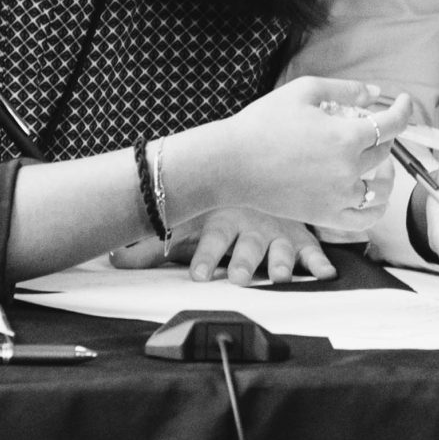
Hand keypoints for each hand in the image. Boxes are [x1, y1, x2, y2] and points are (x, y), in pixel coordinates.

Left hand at [108, 207, 334, 283]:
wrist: (257, 162)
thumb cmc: (218, 200)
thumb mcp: (186, 218)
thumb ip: (150, 244)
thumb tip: (112, 257)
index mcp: (223, 218)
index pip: (212, 239)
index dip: (205, 258)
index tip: (197, 275)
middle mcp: (251, 223)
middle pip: (247, 246)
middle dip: (244, 262)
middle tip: (238, 277)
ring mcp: (278, 227)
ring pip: (281, 247)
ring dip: (282, 261)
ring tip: (282, 275)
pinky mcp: (300, 232)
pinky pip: (314, 248)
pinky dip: (320, 261)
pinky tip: (325, 273)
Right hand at [189, 77, 411, 230]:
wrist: (231, 163)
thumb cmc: (262, 123)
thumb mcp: (304, 91)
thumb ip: (345, 89)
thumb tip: (376, 93)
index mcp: (345, 136)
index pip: (392, 124)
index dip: (404, 110)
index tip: (405, 102)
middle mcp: (347, 169)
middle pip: (385, 151)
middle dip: (383, 134)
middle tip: (368, 126)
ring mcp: (338, 196)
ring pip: (381, 187)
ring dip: (385, 171)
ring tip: (375, 161)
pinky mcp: (325, 216)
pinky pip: (365, 219)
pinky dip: (377, 207)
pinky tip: (373, 194)